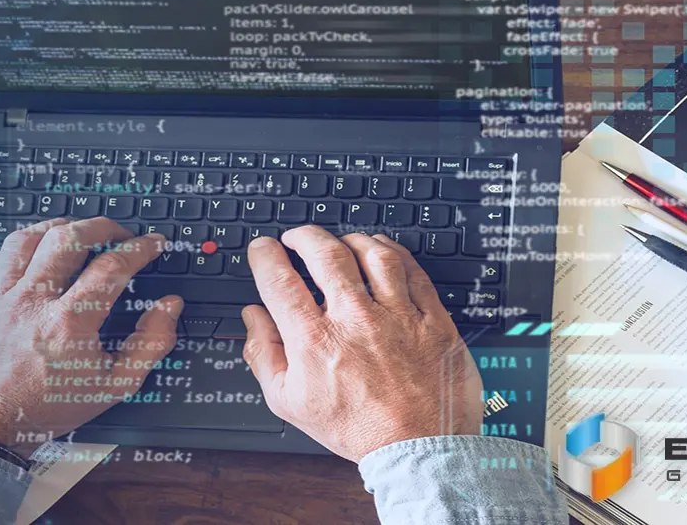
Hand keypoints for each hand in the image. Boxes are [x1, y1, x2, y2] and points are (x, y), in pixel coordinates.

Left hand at [0, 218, 181, 456]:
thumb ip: (150, 345)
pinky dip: (21, 248)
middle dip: (102, 226)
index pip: (112, 267)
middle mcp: (32, 303)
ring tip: (75, 233)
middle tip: (118, 233)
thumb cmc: (47, 407)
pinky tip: (35, 254)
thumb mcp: (113, 387)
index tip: (152, 244)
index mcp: (69, 324)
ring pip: (27, 237)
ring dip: (58, 227)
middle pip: (69, 237)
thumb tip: (169, 308)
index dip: (140, 248)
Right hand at [242, 227, 482, 461]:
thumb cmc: (358, 429)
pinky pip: (414, 271)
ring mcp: (398, 317)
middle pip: (325, 254)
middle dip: (304, 236)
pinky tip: (384, 252)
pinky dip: (395, 254)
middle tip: (298, 237)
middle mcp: (356, 321)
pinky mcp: (433, 320)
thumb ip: (263, 355)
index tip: (264, 249)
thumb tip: (253, 318)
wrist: (419, 450)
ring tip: (342, 242)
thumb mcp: (290, 403)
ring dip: (351, 239)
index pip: (280, 280)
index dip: (266, 255)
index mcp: (316, 341)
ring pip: (373, 253)